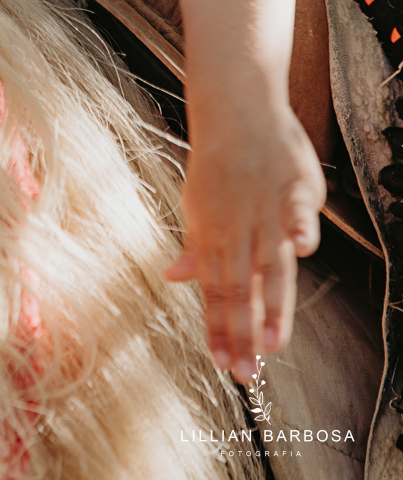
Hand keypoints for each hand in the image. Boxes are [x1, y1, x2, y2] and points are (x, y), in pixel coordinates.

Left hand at [163, 101, 326, 380]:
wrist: (234, 106)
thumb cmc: (218, 160)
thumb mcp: (197, 202)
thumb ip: (196, 245)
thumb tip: (175, 277)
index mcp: (214, 233)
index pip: (216, 290)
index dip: (219, 328)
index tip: (223, 365)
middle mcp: (239, 226)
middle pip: (241, 285)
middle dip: (243, 332)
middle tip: (247, 373)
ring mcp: (266, 207)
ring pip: (270, 261)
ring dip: (272, 302)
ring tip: (274, 341)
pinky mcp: (294, 184)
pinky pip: (299, 208)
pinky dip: (300, 225)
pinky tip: (303, 248)